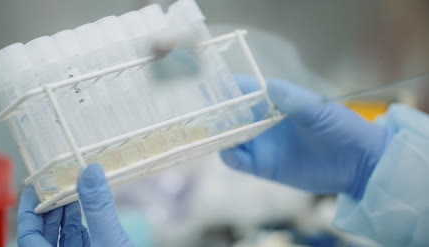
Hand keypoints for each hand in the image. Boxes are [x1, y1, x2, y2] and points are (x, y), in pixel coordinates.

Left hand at [17, 163, 133, 246]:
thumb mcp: (109, 239)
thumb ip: (98, 207)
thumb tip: (91, 172)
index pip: (27, 234)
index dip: (28, 209)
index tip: (32, 187)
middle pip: (43, 235)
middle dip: (51, 208)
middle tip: (56, 185)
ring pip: (61, 240)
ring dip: (66, 217)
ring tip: (72, 194)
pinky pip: (77, 244)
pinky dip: (80, 229)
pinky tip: (87, 214)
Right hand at [221, 75, 392, 198]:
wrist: (356, 163)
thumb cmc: (340, 128)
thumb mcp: (318, 110)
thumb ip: (293, 100)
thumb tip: (268, 87)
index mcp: (275, 100)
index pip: (244, 90)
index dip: (226, 87)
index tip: (207, 85)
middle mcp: (262, 120)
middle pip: (230, 114)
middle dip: (214, 112)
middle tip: (198, 113)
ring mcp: (261, 143)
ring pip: (229, 137)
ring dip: (218, 135)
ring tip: (206, 133)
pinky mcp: (262, 166)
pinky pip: (238, 161)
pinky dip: (229, 156)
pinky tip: (229, 152)